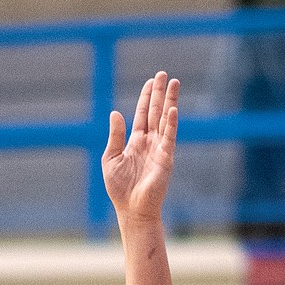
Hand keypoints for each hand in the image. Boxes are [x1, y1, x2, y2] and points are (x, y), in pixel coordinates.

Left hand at [102, 71, 179, 222]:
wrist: (132, 209)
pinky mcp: (166, 158)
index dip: (146, 98)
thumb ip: (115, 136)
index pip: (142, 114)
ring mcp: (160, 149)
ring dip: (169, 101)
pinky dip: (171, 123)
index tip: (150, 81)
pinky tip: (172, 109)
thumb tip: (115, 113)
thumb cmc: (120, 188)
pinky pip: (169, 137)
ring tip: (174, 83)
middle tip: (163, 74)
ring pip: (165, 119)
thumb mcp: (111, 158)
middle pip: (155, 112)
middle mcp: (150, 142)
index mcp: (136, 142)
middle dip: (160, 93)